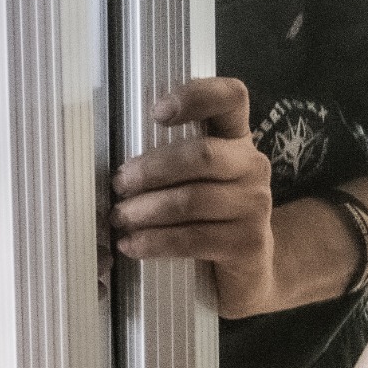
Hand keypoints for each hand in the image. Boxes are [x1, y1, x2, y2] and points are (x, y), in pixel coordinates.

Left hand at [111, 77, 275, 318]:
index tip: (157, 113)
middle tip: (118, 185)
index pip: (231, 98)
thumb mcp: (193, 182)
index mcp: (237, 140)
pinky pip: (194, 238)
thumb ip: (168, 160)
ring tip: (120, 219)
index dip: (197, 95)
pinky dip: (156, 242)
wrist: (247, 272)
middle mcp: (253, 166)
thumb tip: (111, 164)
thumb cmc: (207, 218)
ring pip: (193, 199)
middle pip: (202, 155)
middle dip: (152, 169)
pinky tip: (133, 245)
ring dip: (147, 209)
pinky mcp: (249, 243)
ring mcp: (256, 205)